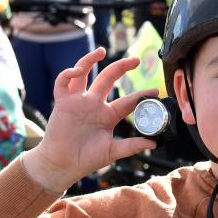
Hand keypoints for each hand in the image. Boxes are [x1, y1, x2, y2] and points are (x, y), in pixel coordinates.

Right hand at [23, 48, 156, 192]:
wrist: (62, 165)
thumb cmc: (86, 159)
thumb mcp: (112, 152)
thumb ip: (132, 146)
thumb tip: (154, 143)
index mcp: (108, 115)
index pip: (127, 101)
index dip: (141, 95)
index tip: (155, 91)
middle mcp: (94, 104)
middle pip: (108, 78)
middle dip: (122, 67)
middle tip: (136, 60)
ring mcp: (78, 102)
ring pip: (84, 75)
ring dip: (90, 60)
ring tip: (101, 51)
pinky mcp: (62, 103)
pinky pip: (63, 83)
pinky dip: (68, 74)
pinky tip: (77, 70)